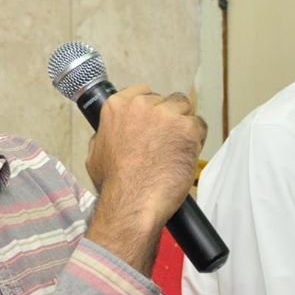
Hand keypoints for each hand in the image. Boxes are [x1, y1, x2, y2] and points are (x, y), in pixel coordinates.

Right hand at [84, 85, 206, 274]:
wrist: (132, 201)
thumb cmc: (114, 184)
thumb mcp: (95, 154)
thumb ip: (105, 135)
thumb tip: (109, 132)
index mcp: (117, 106)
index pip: (143, 93)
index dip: (151, 109)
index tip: (152, 124)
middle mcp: (142, 105)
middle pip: (167, 101)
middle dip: (168, 119)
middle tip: (166, 142)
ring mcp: (167, 115)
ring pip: (185, 110)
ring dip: (184, 127)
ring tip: (177, 149)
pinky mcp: (187, 128)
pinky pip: (200, 127)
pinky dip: (196, 141)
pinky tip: (185, 156)